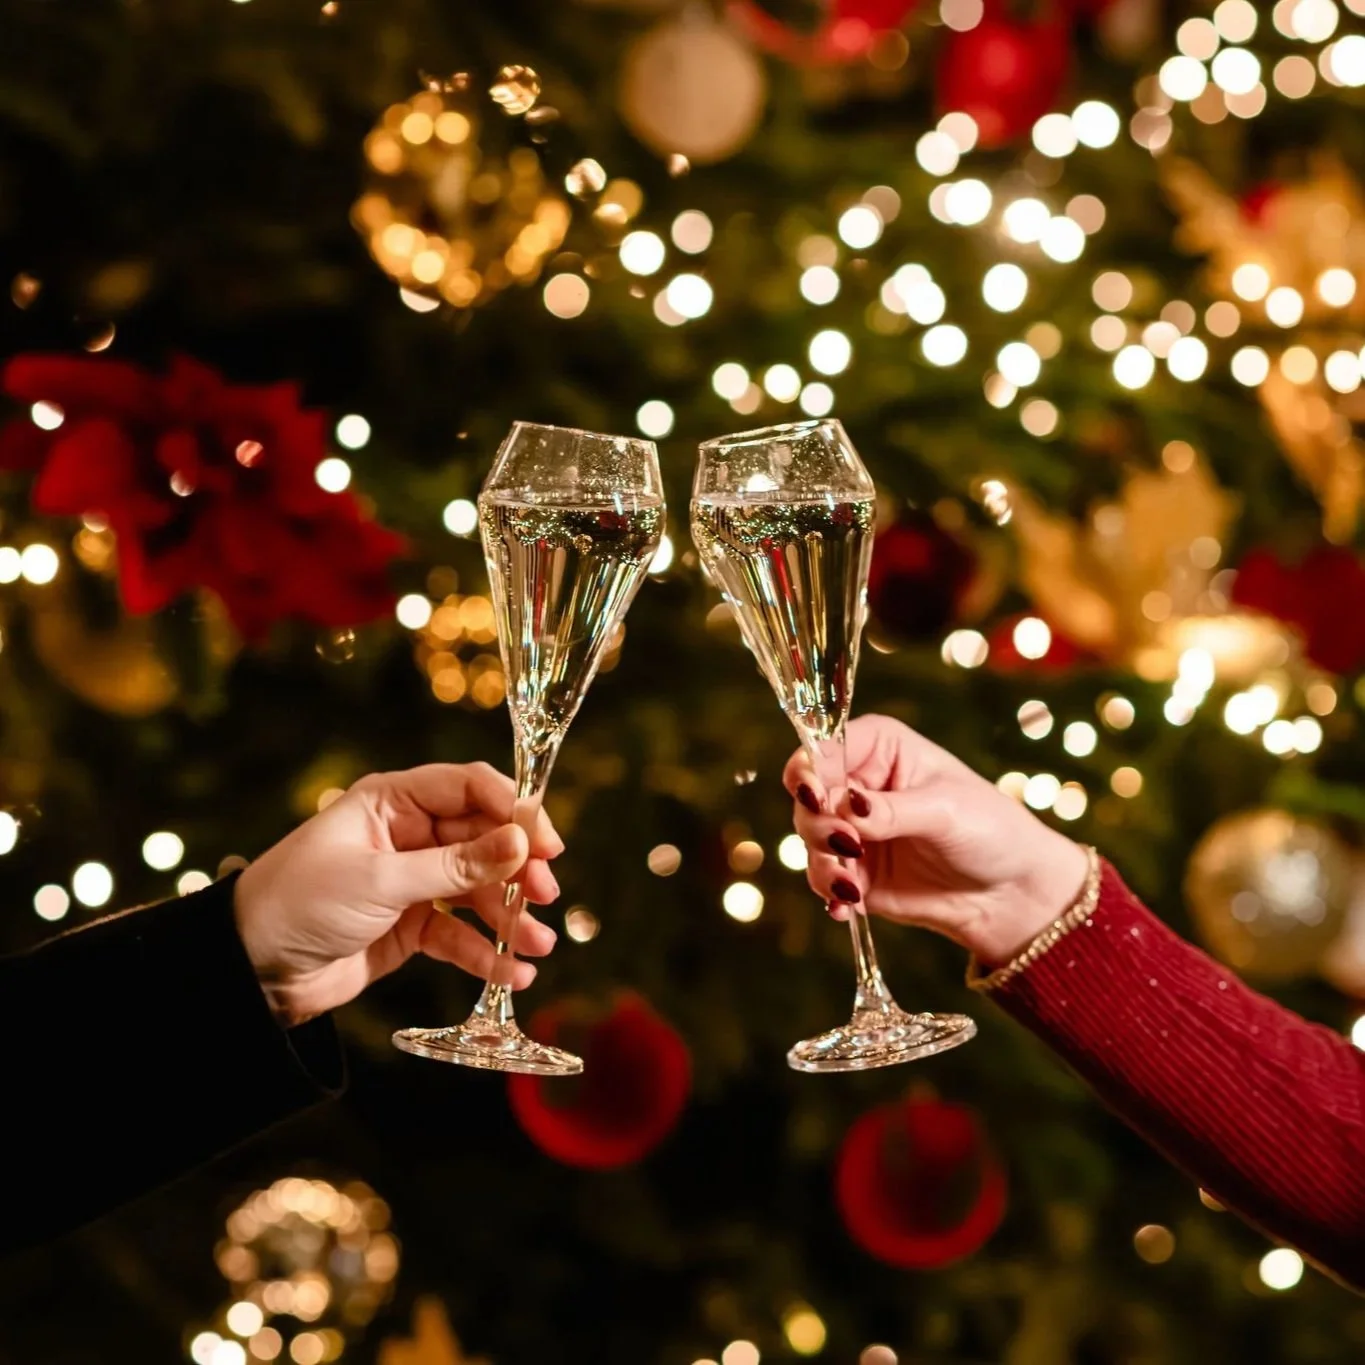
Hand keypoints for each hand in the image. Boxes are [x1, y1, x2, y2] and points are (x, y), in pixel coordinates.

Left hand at [234, 763, 562, 1026]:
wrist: (248, 972)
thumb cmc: (299, 904)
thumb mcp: (379, 881)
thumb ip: (453, 866)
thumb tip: (520, 844)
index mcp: (392, 802)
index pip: (469, 788)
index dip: (513, 809)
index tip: (544, 843)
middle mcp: (407, 835)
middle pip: (483, 839)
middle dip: (518, 868)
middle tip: (546, 895)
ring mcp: (411, 880)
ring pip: (477, 889)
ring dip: (510, 916)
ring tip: (538, 945)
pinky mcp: (410, 925)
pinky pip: (459, 933)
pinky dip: (485, 952)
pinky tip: (511, 971)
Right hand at [784, 715, 1088, 963]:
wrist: (1010, 893)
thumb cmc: (990, 831)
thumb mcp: (944, 811)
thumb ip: (890, 809)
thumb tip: (843, 806)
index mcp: (879, 748)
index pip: (824, 748)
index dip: (811, 772)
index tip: (818, 799)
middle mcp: (858, 784)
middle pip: (807, 795)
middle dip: (818, 824)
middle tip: (849, 847)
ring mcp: (853, 830)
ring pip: (809, 838)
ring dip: (823, 862)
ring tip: (851, 885)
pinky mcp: (854, 871)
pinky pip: (822, 877)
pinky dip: (830, 891)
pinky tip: (848, 907)